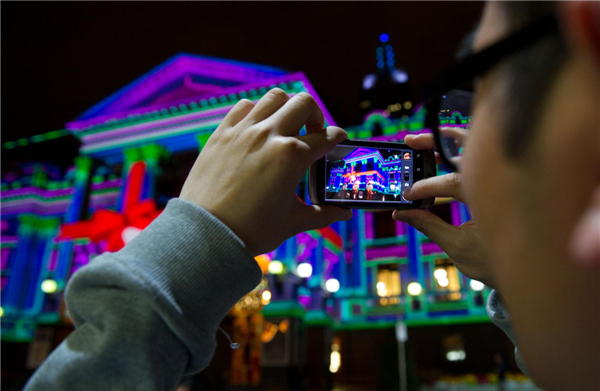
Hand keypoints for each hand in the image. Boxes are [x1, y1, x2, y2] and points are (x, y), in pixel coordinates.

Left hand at [180, 89, 351, 254]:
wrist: (206, 233)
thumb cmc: (251, 230)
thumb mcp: (293, 222)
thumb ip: (323, 214)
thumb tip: (344, 212)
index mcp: (292, 156)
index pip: (325, 137)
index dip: (337, 137)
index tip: (338, 138)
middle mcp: (270, 135)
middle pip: (305, 104)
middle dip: (316, 115)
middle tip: (313, 131)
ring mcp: (244, 131)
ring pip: (275, 97)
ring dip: (287, 107)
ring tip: (286, 125)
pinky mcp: (222, 133)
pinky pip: (244, 106)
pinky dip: (257, 110)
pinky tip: (258, 127)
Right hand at [392, 133, 495, 288]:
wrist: (530, 271)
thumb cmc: (497, 262)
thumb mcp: (459, 247)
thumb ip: (429, 226)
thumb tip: (402, 214)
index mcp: (493, 199)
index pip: (453, 183)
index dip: (426, 186)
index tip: (407, 194)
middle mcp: (502, 182)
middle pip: (465, 151)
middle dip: (435, 144)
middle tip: (410, 141)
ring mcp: (505, 177)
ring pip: (476, 147)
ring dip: (448, 139)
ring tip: (423, 139)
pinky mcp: (504, 179)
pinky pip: (483, 154)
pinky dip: (463, 145)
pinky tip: (446, 142)